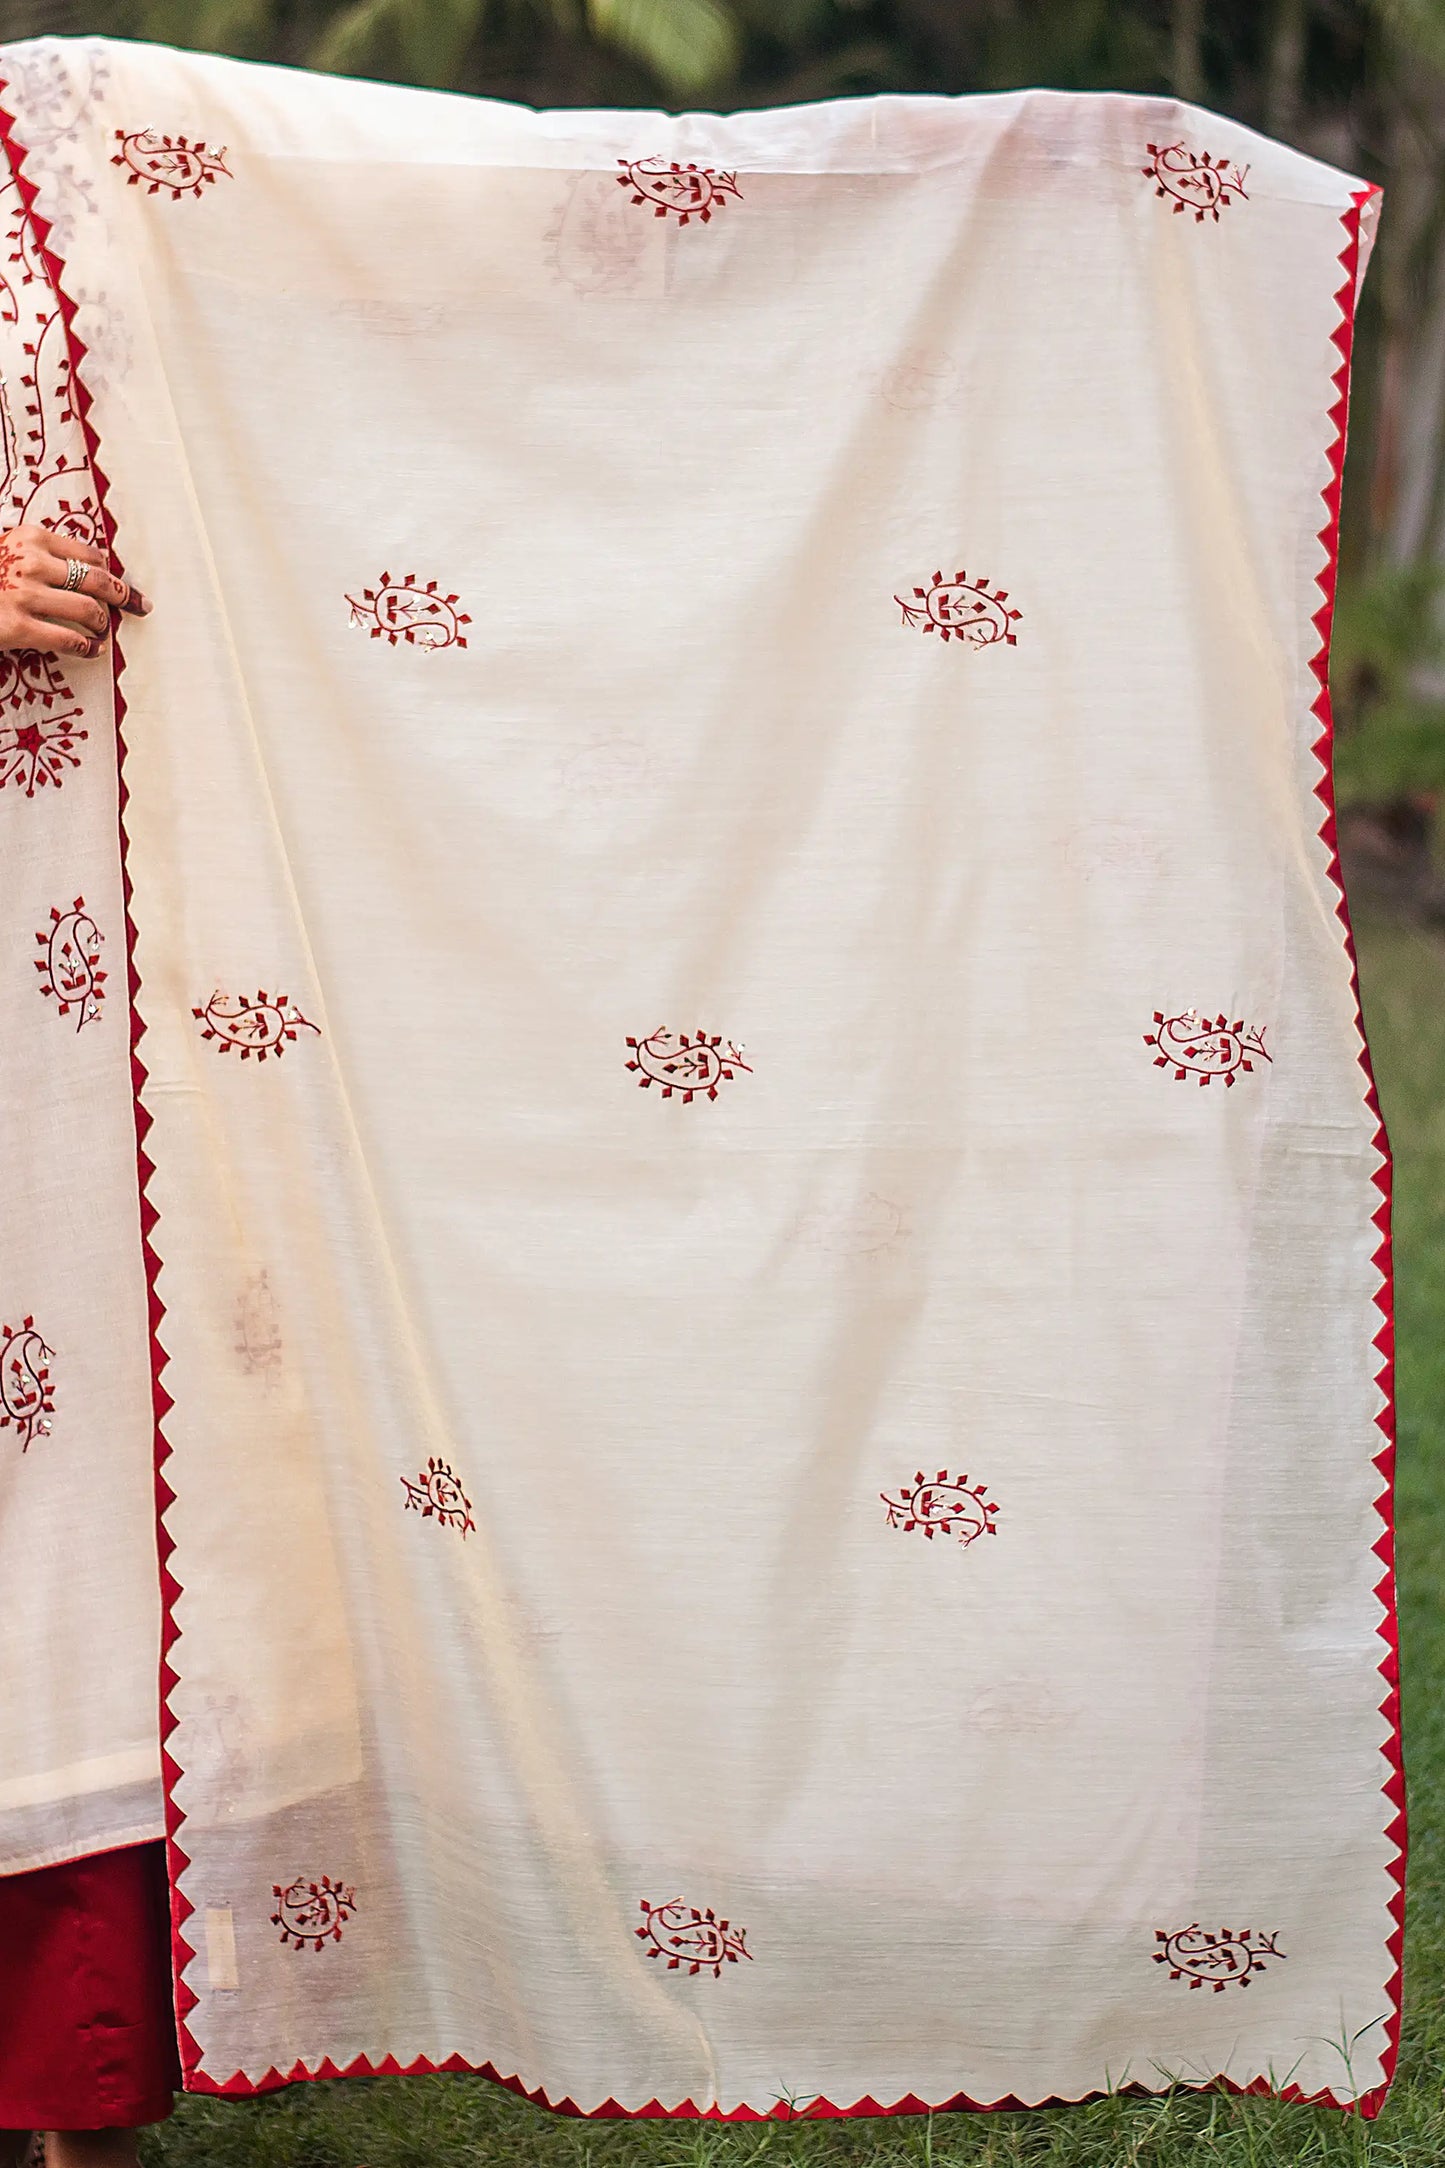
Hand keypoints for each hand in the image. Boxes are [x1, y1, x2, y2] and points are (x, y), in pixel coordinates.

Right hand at [0, 526, 150, 657]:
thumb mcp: (6, 548)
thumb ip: (37, 553)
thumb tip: (79, 566)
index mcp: (32, 538)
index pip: (89, 555)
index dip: (110, 572)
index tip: (120, 584)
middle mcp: (33, 563)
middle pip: (97, 580)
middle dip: (123, 596)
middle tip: (138, 606)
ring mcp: (26, 594)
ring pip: (88, 610)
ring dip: (102, 624)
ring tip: (103, 631)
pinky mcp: (19, 627)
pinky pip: (68, 639)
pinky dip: (88, 647)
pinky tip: (93, 650)